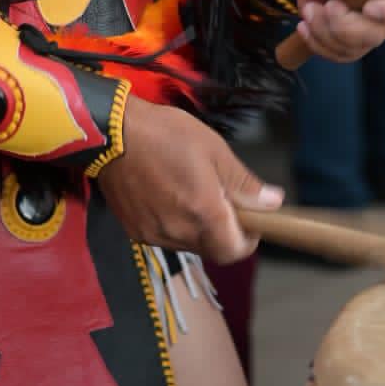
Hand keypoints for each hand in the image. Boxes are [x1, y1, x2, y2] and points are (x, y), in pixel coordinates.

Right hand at [96, 97, 283, 262]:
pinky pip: (164, 236)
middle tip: (221, 199)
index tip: (249, 221)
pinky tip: (167, 195)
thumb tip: (273, 202)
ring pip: (188, 243)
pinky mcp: (134, 231)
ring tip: (191, 192)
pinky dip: (174, 224)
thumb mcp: (214, 149)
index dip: (247, 241)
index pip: (234, 252)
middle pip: (212, 249)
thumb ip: (243, 183)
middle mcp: (178, 232)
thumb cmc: (166, 134)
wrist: (111, 133)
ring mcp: (153, 234)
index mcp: (203, 213)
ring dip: (198, 227)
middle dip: (223, 231)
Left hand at [273, 0, 384, 61]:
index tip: (368, 8)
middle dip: (344, 24)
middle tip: (326, 5)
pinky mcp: (353, 43)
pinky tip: (306, 24)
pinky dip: (318, 43)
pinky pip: (339, 54)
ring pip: (355, 47)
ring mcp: (371, 28)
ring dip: (325, 32)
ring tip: (310, 9)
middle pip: (377, 33)